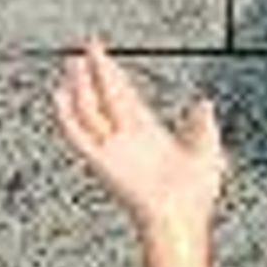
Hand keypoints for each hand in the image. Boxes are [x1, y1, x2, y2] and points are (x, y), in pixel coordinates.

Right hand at [52, 38, 226, 250]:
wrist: (183, 220)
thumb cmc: (195, 195)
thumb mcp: (206, 149)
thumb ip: (201, 125)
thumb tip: (202, 102)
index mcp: (149, 134)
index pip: (126, 98)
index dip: (116, 76)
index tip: (106, 58)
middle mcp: (127, 139)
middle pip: (107, 97)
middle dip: (98, 71)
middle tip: (88, 46)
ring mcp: (114, 149)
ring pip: (91, 110)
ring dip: (81, 86)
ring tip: (74, 61)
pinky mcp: (103, 161)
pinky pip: (80, 135)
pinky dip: (68, 116)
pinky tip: (60, 95)